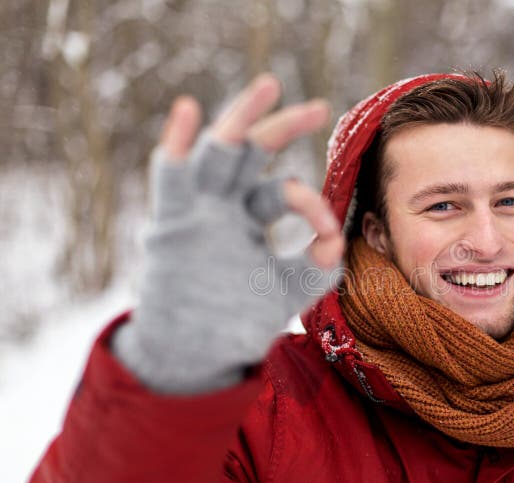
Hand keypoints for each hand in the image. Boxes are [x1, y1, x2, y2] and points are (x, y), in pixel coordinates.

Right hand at [113, 74, 343, 393]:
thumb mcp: (288, 292)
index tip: (328, 230)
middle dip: (282, 127)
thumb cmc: (239, 322)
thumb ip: (316, 269)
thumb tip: (337, 239)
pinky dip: (178, 144)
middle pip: (250, 153)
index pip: (281, 191)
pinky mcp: (170, 224)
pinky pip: (170, 177)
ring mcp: (196, 211)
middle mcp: (223, 206)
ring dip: (241, 118)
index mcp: (248, 218)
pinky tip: (190, 110)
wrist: (194, 358)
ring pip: (216, 153)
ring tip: (268, 86)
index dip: (308, 202)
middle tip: (318, 108)